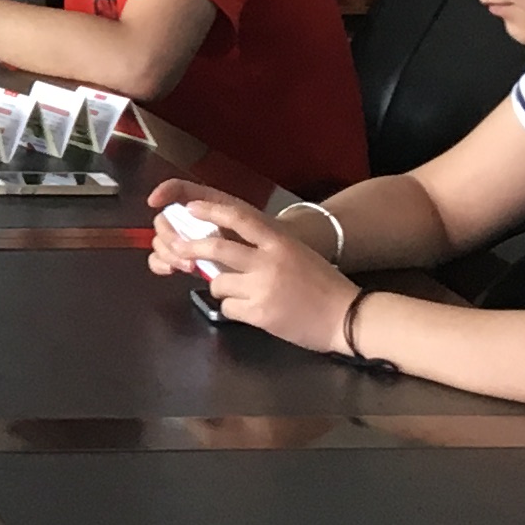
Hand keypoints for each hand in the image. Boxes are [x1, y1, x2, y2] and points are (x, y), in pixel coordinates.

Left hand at [146, 191, 356, 349]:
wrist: (347, 316)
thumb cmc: (323, 284)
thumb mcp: (296, 253)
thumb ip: (266, 248)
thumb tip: (229, 249)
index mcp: (280, 241)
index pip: (239, 217)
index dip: (211, 210)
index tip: (190, 207)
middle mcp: (268, 261)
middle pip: (216, 248)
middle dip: (191, 248)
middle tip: (178, 249)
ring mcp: (262, 288)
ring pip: (217, 283)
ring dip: (219, 287)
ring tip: (234, 292)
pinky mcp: (259, 314)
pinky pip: (228, 308)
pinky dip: (232, 309)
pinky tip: (249, 311)